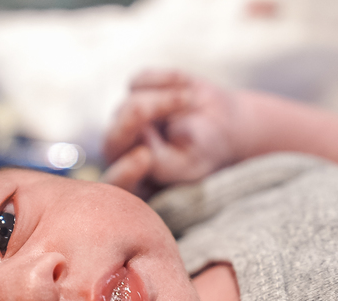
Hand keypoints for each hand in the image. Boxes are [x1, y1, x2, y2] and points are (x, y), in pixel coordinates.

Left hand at [101, 70, 241, 198]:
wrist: (223, 125)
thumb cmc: (204, 153)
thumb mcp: (190, 165)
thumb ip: (163, 164)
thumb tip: (143, 147)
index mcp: (133, 180)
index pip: (116, 183)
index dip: (125, 173)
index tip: (145, 158)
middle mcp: (122, 150)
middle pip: (113, 139)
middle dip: (134, 123)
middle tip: (151, 110)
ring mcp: (124, 120)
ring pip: (130, 105)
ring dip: (164, 100)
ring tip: (191, 100)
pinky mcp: (134, 92)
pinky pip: (140, 81)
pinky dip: (166, 79)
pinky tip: (186, 84)